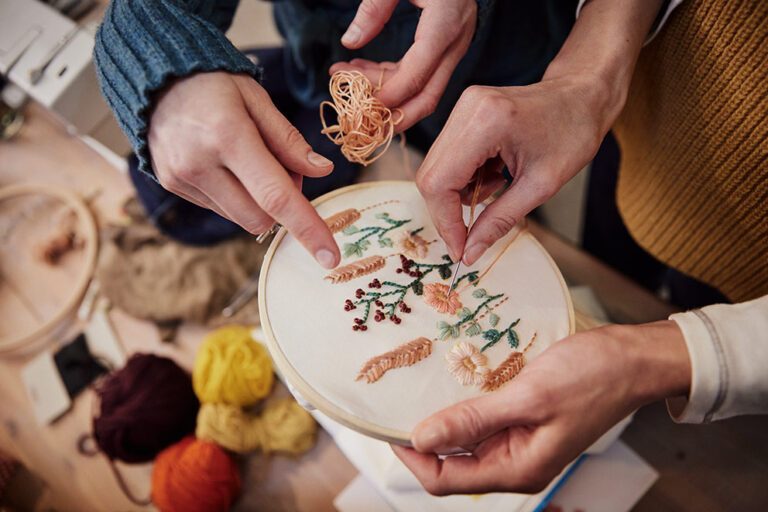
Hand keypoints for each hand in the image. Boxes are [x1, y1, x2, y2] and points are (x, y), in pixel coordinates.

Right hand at [149, 72, 339, 267]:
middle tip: (284, 168)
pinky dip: (237, 196)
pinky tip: (227, 165)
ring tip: (251, 161)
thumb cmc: (214, 84)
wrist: (155, 79)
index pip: (276, 196)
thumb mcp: (257, 100)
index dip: (307, 228)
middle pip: (261, 218)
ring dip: (259, 202)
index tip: (331, 257)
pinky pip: (221, 209)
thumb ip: (289, 141)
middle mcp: (200, 164)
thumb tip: (323, 172)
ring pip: (241, 218)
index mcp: (227, 137)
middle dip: (283, 205)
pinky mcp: (172, 187)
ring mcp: (182, 179)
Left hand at [330, 0, 476, 130]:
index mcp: (445, 25)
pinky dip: (391, 79)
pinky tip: (361, 71)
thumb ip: (374, 7)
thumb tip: (350, 42)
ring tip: (346, 82)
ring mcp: (453, 47)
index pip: (417, 75)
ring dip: (385, 95)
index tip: (357, 102)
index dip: (387, 95)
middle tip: (358, 119)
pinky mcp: (447, 47)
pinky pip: (420, 75)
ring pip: (423, 91)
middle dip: (392, 115)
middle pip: (427, 97)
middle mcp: (454, 42)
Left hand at [392, 321, 690, 494]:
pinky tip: (453, 385)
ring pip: (465, 443)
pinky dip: (464, 408)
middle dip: (424, 438)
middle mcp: (516, 463)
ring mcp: (520, 443)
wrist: (631, 359)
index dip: (413, 456)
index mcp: (518, 468)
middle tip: (400, 401)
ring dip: (443, 421)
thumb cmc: (590, 377)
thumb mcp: (527, 397)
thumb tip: (422, 438)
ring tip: (420, 391)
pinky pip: (482, 424)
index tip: (389, 425)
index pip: (445, 480)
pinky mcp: (523, 422)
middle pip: (451, 464)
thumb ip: (473, 420)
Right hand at [416, 74, 616, 263]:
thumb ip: (499, 220)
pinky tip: (493, 176)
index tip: (460, 250)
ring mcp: (462, 108)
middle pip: (431, 175)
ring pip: (436, 168)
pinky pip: (448, 157)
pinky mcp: (464, 113)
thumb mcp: (540, 186)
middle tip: (469, 237)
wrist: (583, 96)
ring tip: (496, 191)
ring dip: (457, 195)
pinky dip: (464, 179)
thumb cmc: (573, 134)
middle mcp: (466, 110)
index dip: (445, 221)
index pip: (440, 181)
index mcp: (486, 122)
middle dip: (447, 212)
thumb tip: (469, 252)